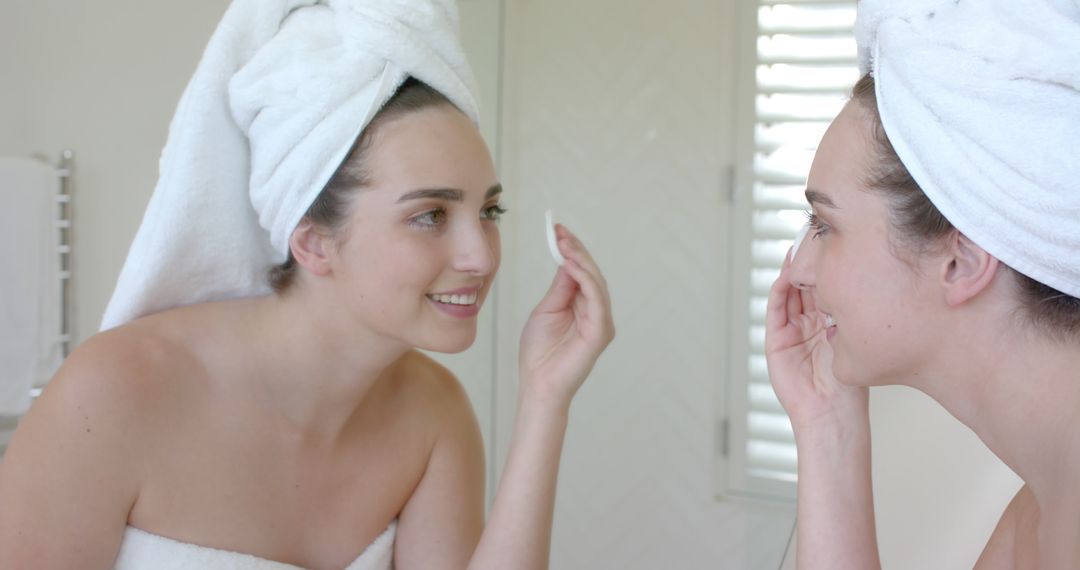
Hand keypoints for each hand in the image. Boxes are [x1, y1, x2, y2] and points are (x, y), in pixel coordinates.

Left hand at [519, 225, 614, 409]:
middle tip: (561, 232)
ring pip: (596, 282)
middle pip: (591, 273)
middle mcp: (596, 311)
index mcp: (583, 306)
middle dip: (576, 250)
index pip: (582, 272)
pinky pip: (596, 299)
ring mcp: (601, 321)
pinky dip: (585, 279)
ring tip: (564, 244)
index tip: (558, 230)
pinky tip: (570, 265)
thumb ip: (560, 287)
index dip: (572, 250)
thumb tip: (567, 260)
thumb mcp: (546, 309)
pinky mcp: (600, 331)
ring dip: (580, 260)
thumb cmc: (539, 351)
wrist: (537, 383)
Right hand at [765, 249, 867, 431]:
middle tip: (812, 240)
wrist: (833, 413)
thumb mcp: (856, 342)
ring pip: (790, 293)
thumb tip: (865, 283)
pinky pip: (776, 309)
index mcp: (830, 326)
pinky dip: (780, 290)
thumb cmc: (851, 386)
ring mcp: (791, 332)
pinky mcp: (776, 341)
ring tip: (798, 250)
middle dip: (810, 264)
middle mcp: (810, 325)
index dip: (829, 269)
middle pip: (807, 286)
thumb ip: (851, 316)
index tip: (836, 246)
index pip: (827, 289)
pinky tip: (787, 275)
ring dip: (793, 272)